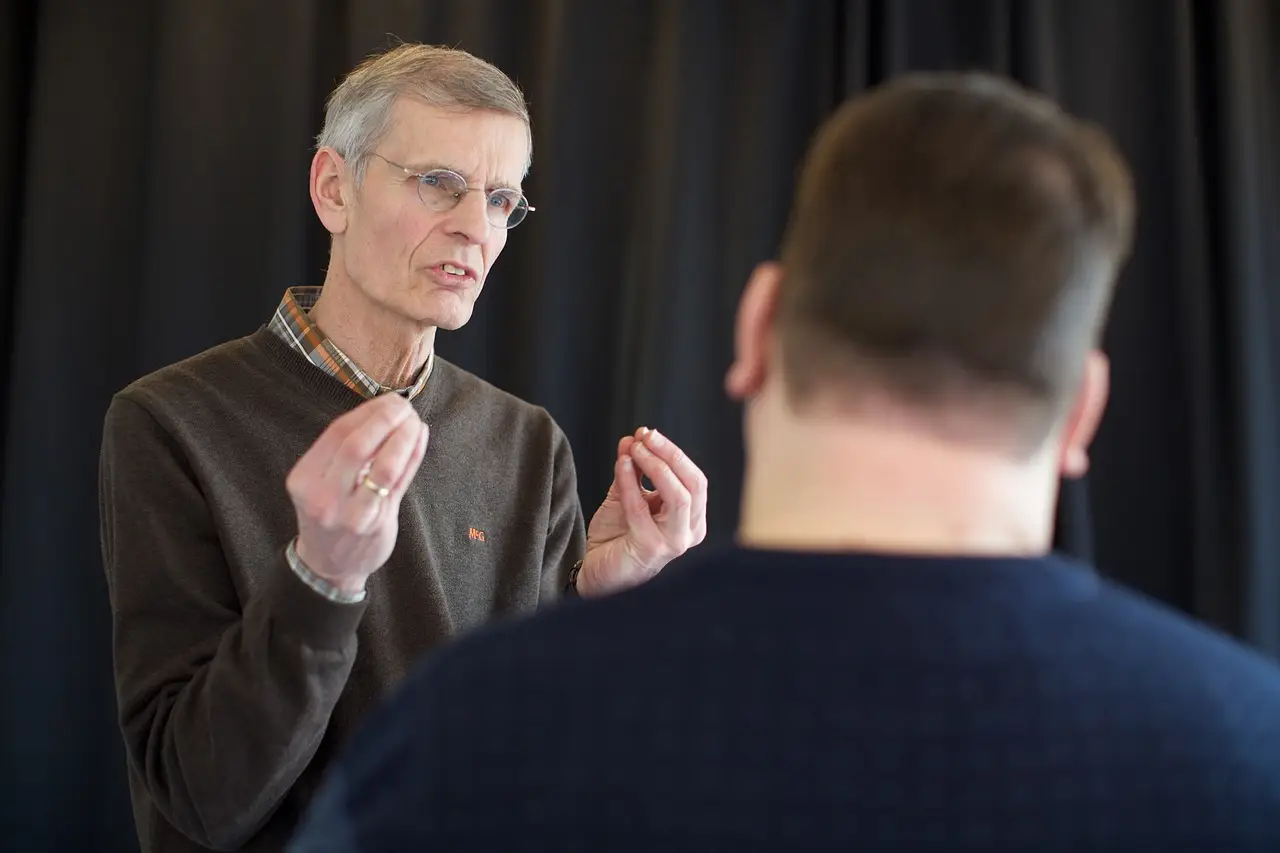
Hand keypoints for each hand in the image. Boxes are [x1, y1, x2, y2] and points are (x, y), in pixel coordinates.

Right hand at [286, 393, 429, 594]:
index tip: (387, 398)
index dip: (367, 411)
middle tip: (404, 406)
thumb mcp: (319, 482)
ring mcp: (351, 514)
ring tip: (415, 422)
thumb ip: (344, 450)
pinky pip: (400, 484)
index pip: (337, 432)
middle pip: (358, 446)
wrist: (328, 566)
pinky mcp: (376, 524)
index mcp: (304, 479)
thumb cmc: (328, 513)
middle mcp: (323, 497)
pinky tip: (420, 439)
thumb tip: (381, 409)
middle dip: (386, 419)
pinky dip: (413, 456)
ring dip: (404, 437)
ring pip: (384, 467)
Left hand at [579, 427, 707, 595]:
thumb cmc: (618, 536)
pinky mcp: (651, 548)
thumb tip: (632, 438)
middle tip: (644, 436)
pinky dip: (631, 483)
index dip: (673, 452)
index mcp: (692, 518)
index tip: (647, 433)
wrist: (597, 571)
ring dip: (655, 466)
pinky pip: (642, 508)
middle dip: (669, 454)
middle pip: (694, 484)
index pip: (695, 479)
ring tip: (634, 448)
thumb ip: (633, 469)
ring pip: (679, 496)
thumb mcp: (627, 495)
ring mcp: (674, 542)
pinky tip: (622, 465)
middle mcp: (690, 531)